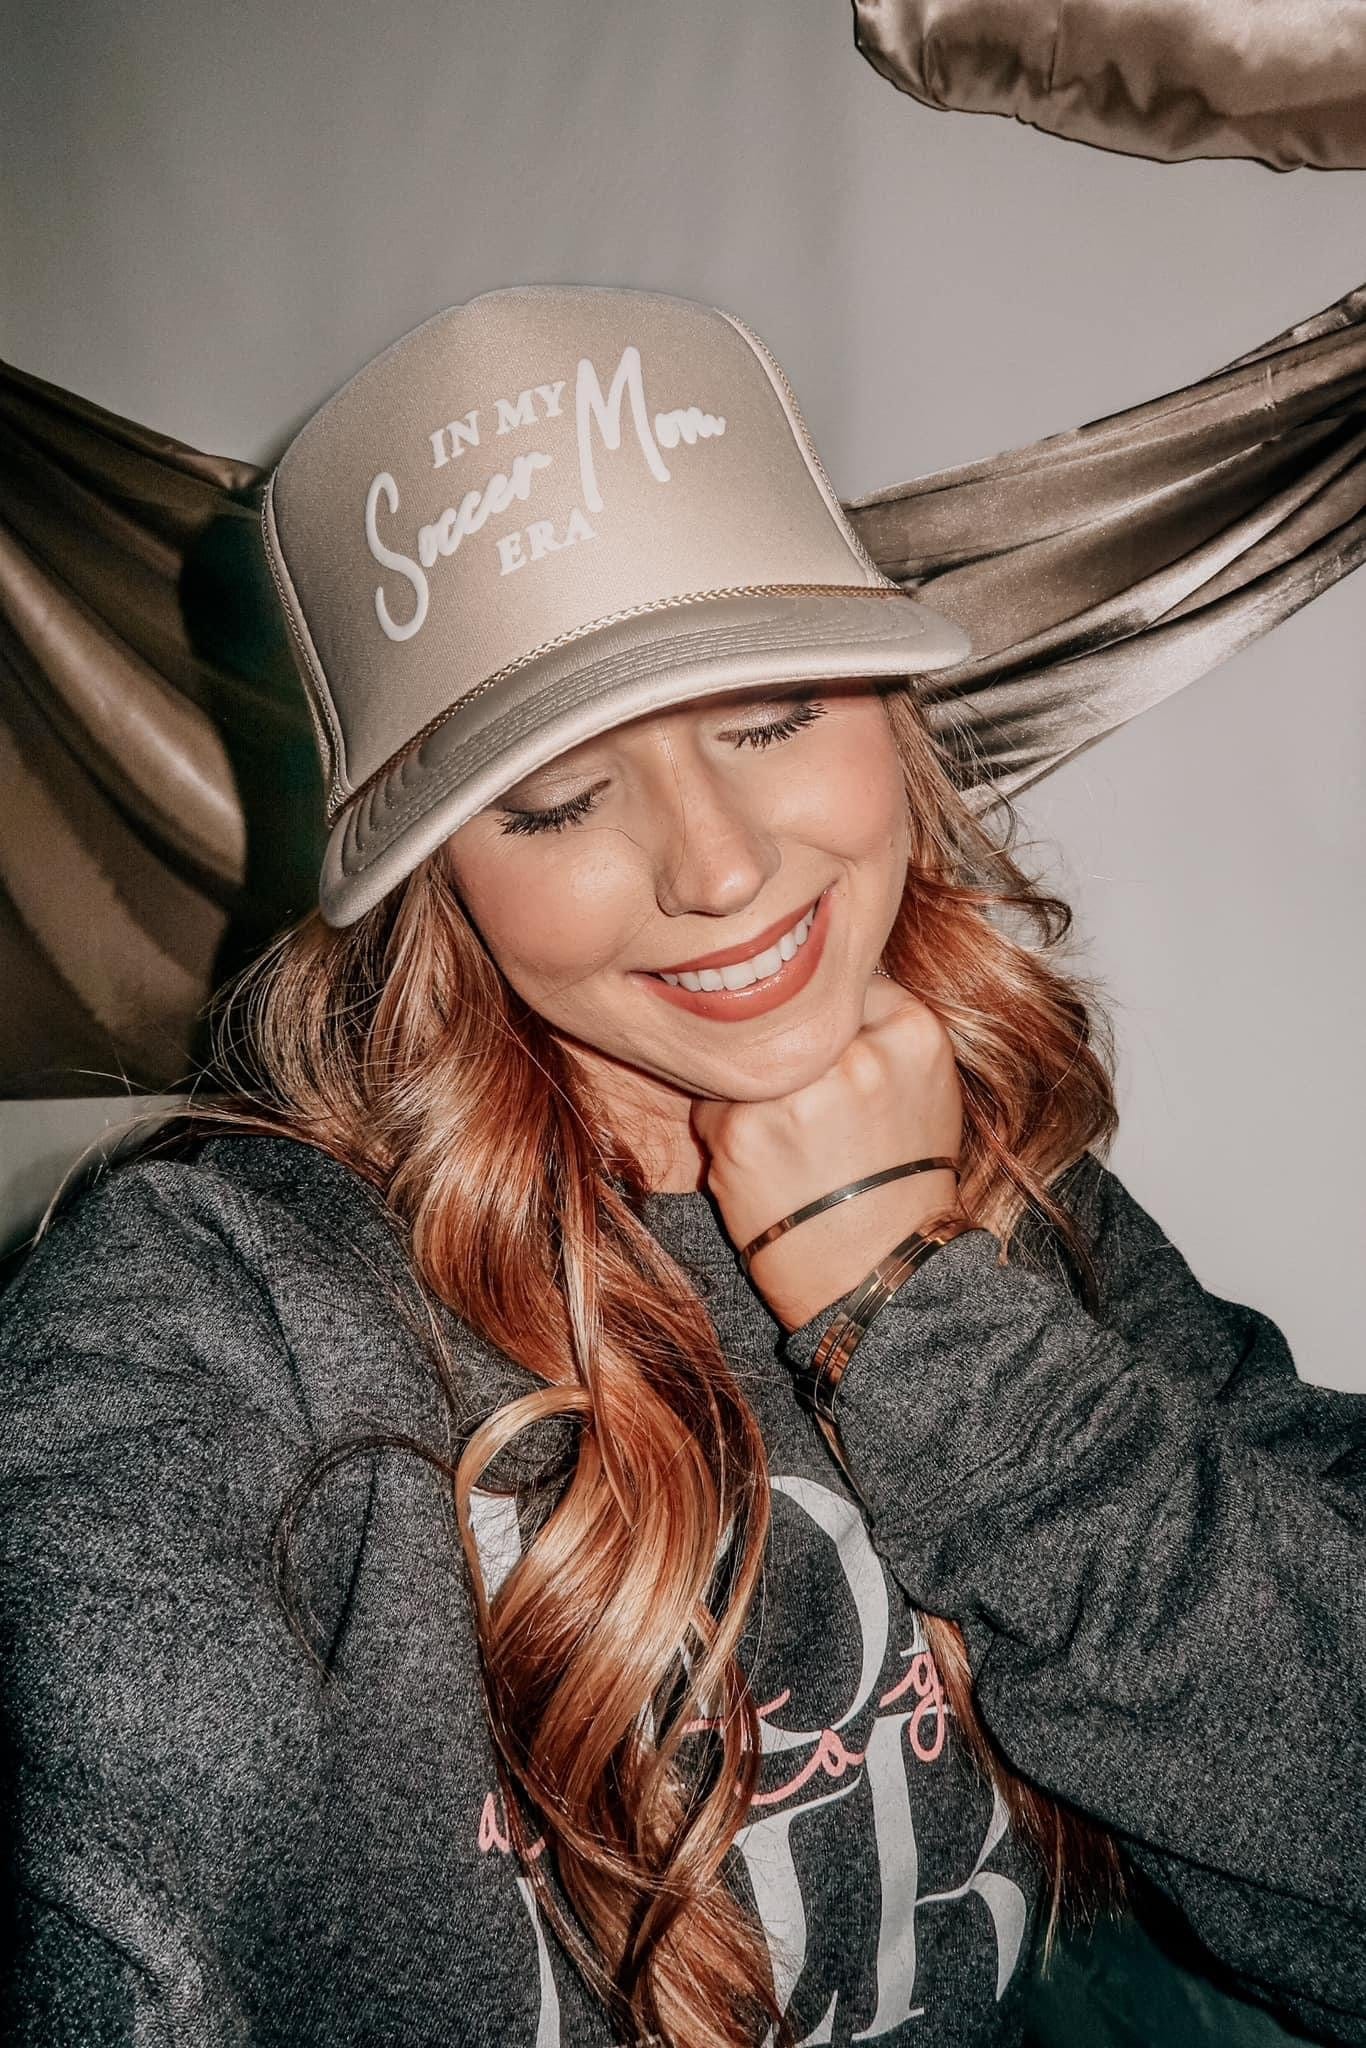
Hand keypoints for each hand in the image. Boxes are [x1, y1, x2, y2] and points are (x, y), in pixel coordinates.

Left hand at [691, 975, 968, 1331]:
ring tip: (789, 1142)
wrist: (878, 1274)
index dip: (831, 1025)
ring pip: (748, 1056)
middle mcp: (857, 1052)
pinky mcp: (744, 1129)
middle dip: (792, 1057)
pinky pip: (713, 1102)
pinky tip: (764, 1167)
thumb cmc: (905, 1183)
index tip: (834, 1058)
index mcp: (913, 1031)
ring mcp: (798, 1089)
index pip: (848, 986)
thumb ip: (882, 1029)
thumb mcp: (926, 1088)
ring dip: (755, 1091)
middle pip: (793, 1019)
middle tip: (809, 1110)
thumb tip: (822, 986)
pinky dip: (727, 1131)